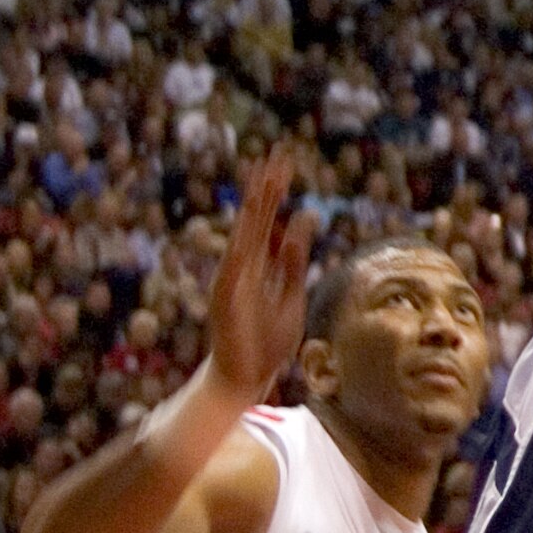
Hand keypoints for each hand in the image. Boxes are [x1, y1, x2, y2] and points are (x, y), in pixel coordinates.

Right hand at [206, 151, 317, 401]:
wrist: (247, 379)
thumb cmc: (268, 341)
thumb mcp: (292, 294)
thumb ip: (295, 258)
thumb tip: (304, 218)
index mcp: (259, 264)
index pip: (268, 218)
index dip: (276, 191)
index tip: (285, 162)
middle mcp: (243, 265)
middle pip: (257, 217)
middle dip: (267, 185)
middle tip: (278, 153)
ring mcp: (233, 278)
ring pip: (246, 232)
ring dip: (256, 204)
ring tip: (264, 174)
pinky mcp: (228, 296)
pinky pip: (237, 263)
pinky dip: (244, 241)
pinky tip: (251, 220)